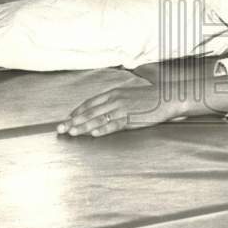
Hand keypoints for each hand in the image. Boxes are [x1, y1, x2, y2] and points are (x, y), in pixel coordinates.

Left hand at [58, 81, 182, 137]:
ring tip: (72, 132)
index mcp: (114, 93)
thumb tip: (102, 105)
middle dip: (74, 120)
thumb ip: (114, 99)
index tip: (67, 118)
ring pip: (99, 119)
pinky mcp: (131, 118)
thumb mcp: (128, 93)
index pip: (90, 102)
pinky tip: (94, 134)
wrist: (166, 97)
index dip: (77, 111)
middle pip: (90, 111)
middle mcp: (115, 100)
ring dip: (83, 126)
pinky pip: (114, 125)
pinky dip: (103, 129)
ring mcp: (123, 109)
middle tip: (61, 128)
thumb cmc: (149, 96)